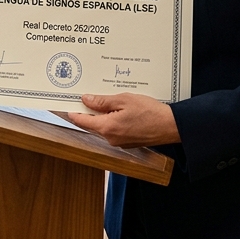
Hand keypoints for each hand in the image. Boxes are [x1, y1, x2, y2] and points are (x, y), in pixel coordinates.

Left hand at [64, 93, 180, 147]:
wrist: (171, 126)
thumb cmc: (151, 112)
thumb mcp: (124, 100)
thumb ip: (102, 101)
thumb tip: (86, 100)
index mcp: (107, 128)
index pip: (82, 120)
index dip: (74, 111)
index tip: (68, 103)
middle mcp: (110, 138)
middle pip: (92, 124)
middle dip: (89, 111)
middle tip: (89, 96)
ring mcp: (119, 142)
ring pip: (103, 127)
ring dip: (103, 115)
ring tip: (109, 100)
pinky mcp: (127, 142)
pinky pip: (114, 130)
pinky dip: (113, 120)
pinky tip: (120, 110)